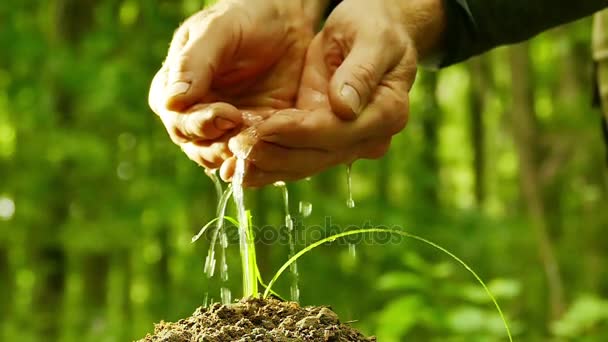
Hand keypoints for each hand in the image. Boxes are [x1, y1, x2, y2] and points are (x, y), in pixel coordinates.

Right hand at [149, 0, 325, 168]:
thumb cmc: (247, 18)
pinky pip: (252, 156)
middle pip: (197, 146)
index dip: (199, 124)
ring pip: (223, 158)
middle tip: (246, 136)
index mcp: (175, 89)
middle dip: (220, 145)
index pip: (177, 120)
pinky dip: (260, 159)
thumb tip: (172, 103)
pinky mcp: (254, 135)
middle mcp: (194, 114)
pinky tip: (275, 154)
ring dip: (239, 157)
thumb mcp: (218, 31)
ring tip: (260, 146)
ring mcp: (224, 129)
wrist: (288, 22)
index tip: (229, 114)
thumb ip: (194, 63)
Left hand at [222, 0, 444, 185]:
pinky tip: (239, 164)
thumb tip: (344, 107)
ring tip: (230, 162)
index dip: (299, 131)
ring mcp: (347, 143)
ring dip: (265, 165)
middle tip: (237, 147)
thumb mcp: (371, 38)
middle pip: (317, 156)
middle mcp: (369, 137)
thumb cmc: (375, 28)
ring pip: (303, 164)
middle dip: (275, 153)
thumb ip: (360, 72)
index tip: (265, 126)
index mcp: (387, 112)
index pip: (337, 131)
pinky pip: (296, 157)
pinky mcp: (325, 140)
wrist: (375, 32)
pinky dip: (268, 163)